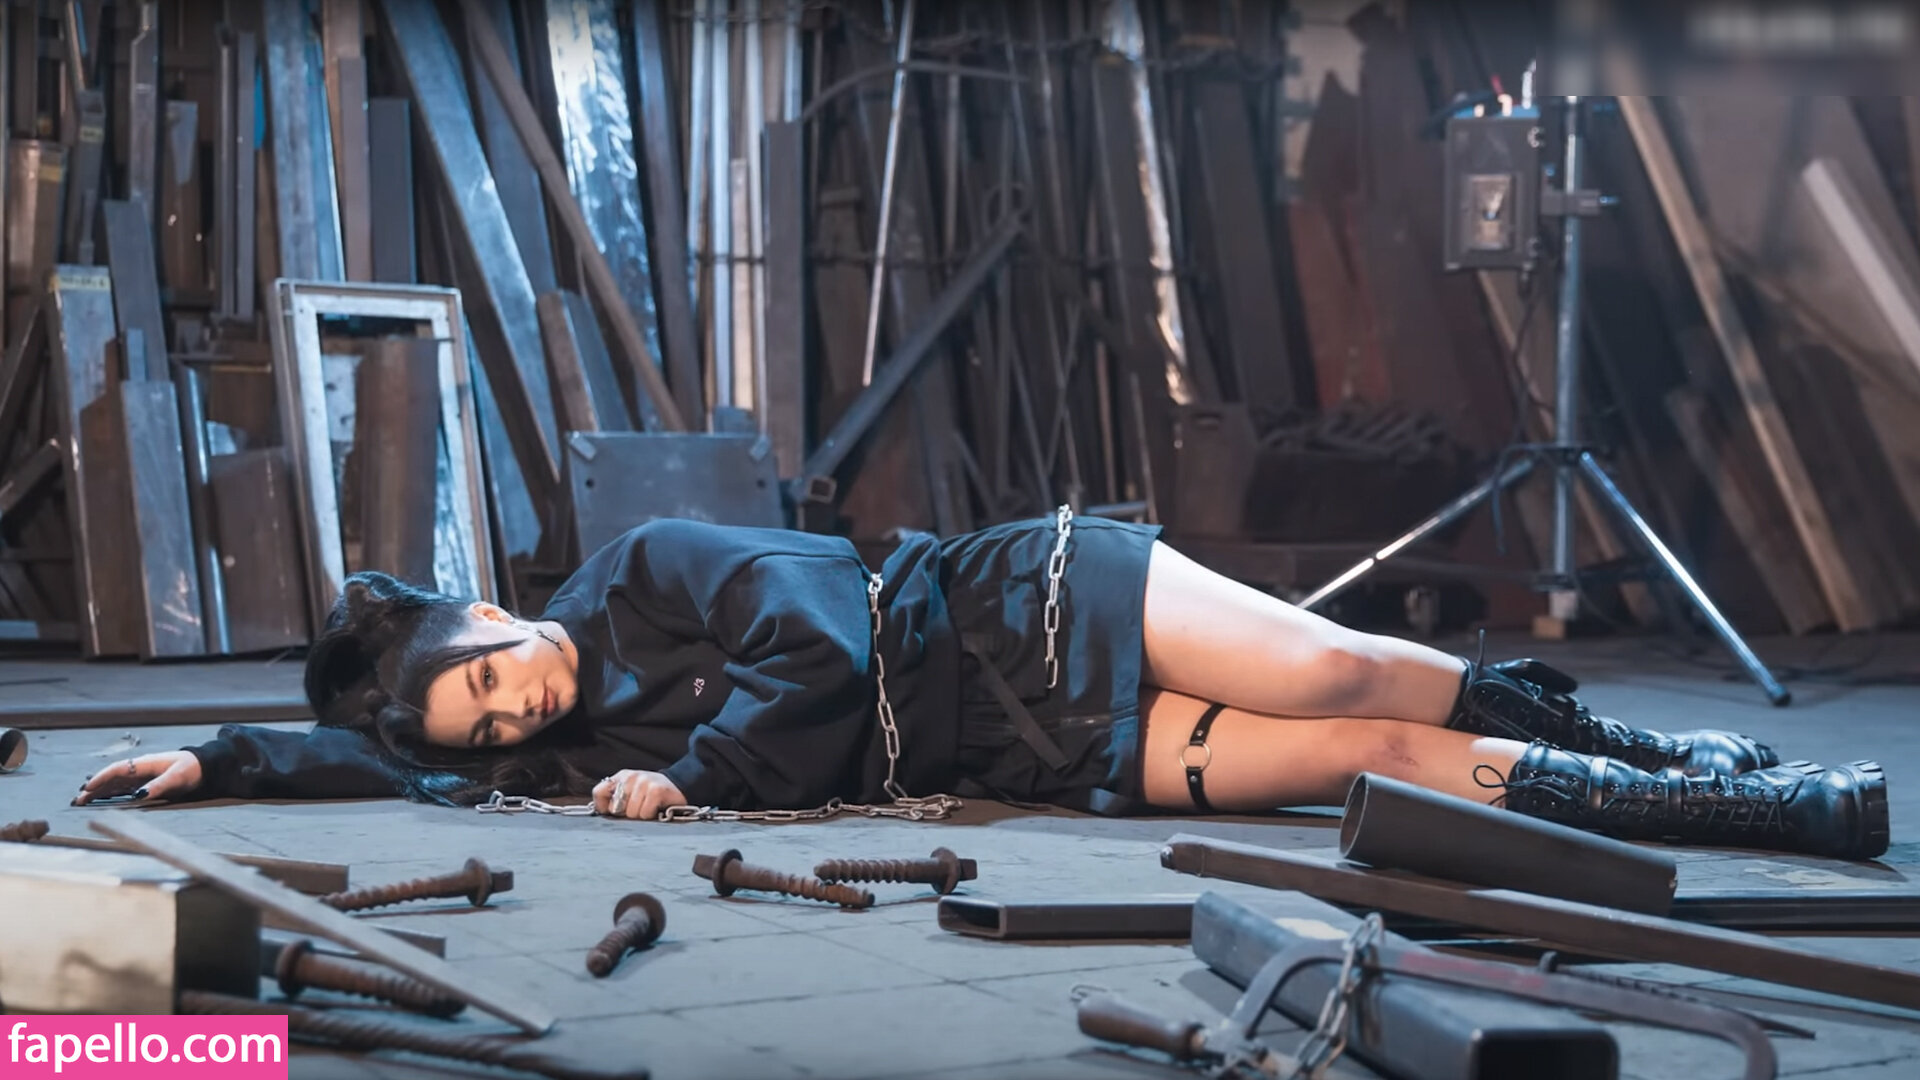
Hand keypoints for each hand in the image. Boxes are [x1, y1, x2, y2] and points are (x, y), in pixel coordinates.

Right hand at [75, 751, 202, 805]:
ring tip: (83, 801)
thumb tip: (139, 796)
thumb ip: (159, 786)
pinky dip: (111, 793)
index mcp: (145, 763)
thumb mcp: (177, 777)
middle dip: (94, 788)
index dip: (102, 778)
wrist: (204, 766)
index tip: (87, 788)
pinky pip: (124, 788)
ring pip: (115, 783)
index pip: (118, 769)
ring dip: (99, 791)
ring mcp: (141, 775)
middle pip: (112, 777)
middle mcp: (139, 769)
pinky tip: (102, 800)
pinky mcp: (145, 782)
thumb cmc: (191, 769)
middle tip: (78, 800)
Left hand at [592, 770, 686, 819]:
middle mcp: (630, 776)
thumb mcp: (629, 794)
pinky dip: (651, 816)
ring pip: (631, 813)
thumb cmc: (650, 795)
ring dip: (640, 816)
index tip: (615, 812)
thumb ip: (613, 800)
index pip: (599, 792)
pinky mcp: (656, 790)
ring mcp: (644, 782)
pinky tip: (656, 809)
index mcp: (620, 777)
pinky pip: (645, 813)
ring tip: (648, 808)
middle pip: (615, 808)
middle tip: (638, 808)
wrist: (678, 787)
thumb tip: (603, 812)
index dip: (604, 807)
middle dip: (626, 814)